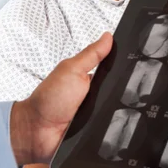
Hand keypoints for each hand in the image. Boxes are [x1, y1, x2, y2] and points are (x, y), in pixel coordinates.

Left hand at [11, 33, 112, 164]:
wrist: (36, 132)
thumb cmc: (49, 99)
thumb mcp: (72, 70)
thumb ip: (91, 54)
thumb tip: (107, 36)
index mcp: (88, 77)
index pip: (114, 70)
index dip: (122, 67)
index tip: (130, 64)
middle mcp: (94, 95)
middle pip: (119, 91)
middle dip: (119, 91)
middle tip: (109, 92)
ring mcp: (95, 113)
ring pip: (118, 110)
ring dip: (113, 110)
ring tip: (101, 109)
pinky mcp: (96, 130)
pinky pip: (112, 127)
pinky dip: (110, 125)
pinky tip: (104, 124)